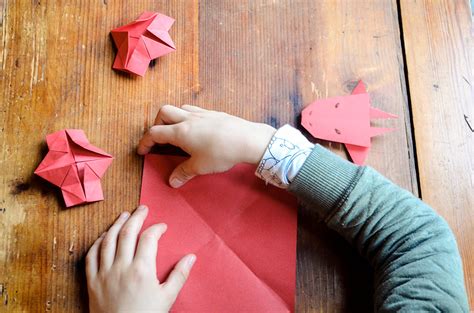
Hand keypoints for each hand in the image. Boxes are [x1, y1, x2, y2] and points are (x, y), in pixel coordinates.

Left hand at [86, 205, 195, 312]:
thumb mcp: (167, 298)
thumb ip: (179, 275)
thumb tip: (191, 257)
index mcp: (142, 270)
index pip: (149, 239)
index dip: (156, 228)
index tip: (162, 227)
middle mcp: (121, 267)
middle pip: (127, 233)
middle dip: (136, 217)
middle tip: (143, 208)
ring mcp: (104, 274)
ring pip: (108, 241)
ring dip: (116, 224)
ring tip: (124, 215)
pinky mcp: (92, 282)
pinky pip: (91, 256)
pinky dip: (97, 243)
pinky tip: (103, 236)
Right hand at [137, 105, 275, 186]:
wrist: (247, 139)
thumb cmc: (222, 153)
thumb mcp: (200, 167)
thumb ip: (184, 173)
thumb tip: (173, 181)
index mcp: (180, 132)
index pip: (155, 133)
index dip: (145, 142)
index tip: (142, 150)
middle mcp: (188, 119)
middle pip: (163, 112)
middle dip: (157, 124)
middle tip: (160, 138)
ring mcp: (202, 114)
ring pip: (180, 108)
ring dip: (173, 118)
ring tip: (177, 132)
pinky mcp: (214, 113)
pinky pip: (195, 110)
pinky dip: (189, 117)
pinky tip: (197, 129)